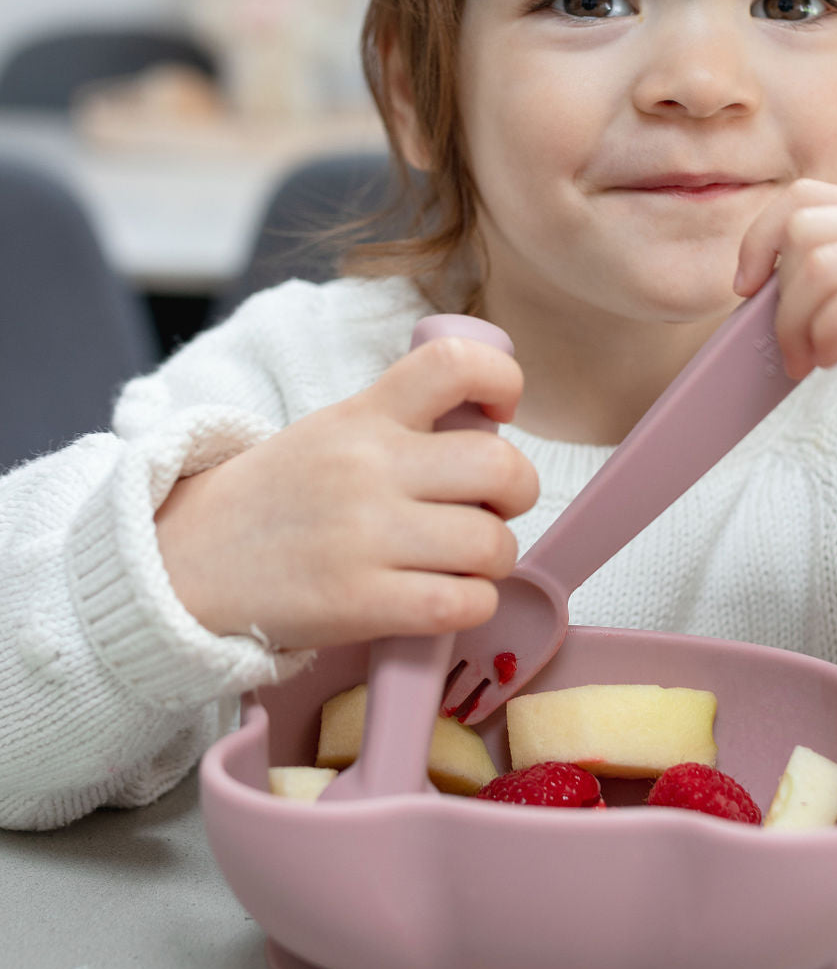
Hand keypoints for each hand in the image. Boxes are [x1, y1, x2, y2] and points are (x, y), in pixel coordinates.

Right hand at [155, 334, 538, 648]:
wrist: (187, 562)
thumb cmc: (277, 499)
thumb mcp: (332, 432)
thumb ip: (403, 424)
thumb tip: (491, 432)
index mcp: (364, 414)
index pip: (456, 364)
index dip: (504, 381)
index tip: (500, 412)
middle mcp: (369, 467)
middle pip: (501, 467)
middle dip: (517, 493)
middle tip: (490, 508)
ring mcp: (365, 536)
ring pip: (493, 544)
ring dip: (494, 559)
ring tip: (461, 561)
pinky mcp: (361, 603)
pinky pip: (464, 603)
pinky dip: (472, 604)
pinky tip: (445, 598)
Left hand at [734, 179, 836, 486]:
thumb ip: (815, 286)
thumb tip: (752, 281)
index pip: (805, 196)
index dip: (759, 239)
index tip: (747, 291)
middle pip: (807, 229)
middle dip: (780, 297)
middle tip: (790, 349)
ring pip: (826, 265)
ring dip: (798, 324)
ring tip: (812, 361)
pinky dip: (829, 334)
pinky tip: (835, 360)